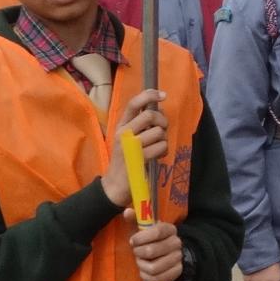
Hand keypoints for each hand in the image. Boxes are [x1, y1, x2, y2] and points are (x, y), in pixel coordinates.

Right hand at [99, 90, 168, 204]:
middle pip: (150, 115)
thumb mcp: (129, 139)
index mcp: (121, 125)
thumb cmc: (126, 160)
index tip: (163, 95)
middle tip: (162, 130)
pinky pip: (161, 147)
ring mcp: (130, 145)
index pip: (133, 103)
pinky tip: (157, 156)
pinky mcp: (138, 158)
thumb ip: (141, 125)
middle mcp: (123, 132)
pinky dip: (164, 151)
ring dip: (164, 140)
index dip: (149, 95)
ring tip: (157, 147)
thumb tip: (160, 111)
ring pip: (158, 132)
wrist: (115, 185)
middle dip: (162, 121)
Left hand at [131, 218, 183, 280]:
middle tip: (136, 251)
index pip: (157, 231)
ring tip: (140, 261)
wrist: (165, 253)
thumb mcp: (143, 227)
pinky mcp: (177, 271)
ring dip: (142, 265)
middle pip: (152, 251)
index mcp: (169, 229)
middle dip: (139, 253)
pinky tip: (144, 270)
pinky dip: (146, 276)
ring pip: (154, 267)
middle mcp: (176, 243)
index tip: (132, 241)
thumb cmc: (149, 238)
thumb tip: (127, 212)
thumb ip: (135, 218)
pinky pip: (157, 278)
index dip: (142, 237)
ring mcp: (178, 258)